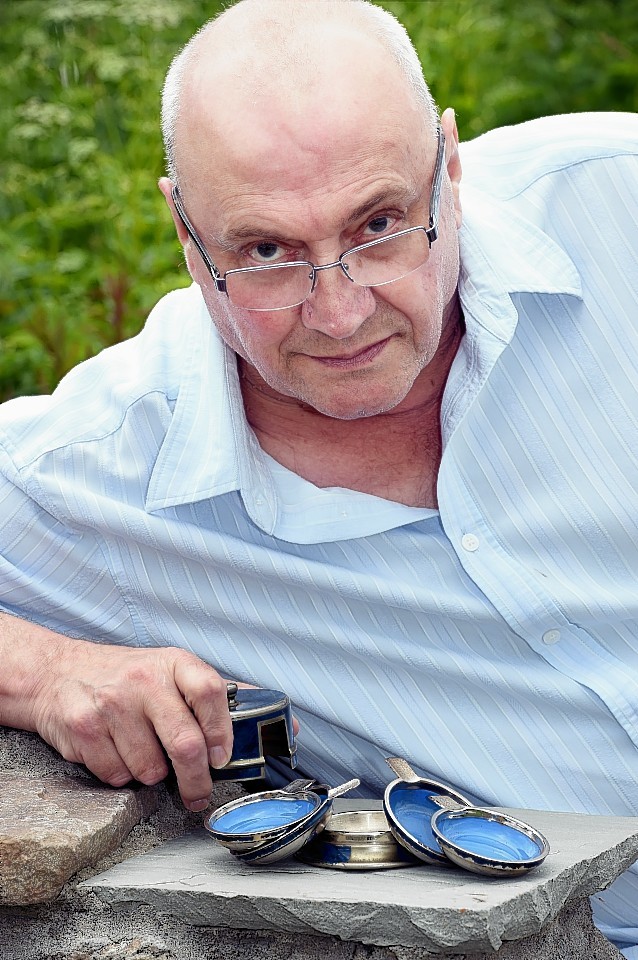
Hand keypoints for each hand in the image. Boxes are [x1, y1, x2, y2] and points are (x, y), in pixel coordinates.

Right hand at [16, 626, 232, 810]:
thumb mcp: (172, 671)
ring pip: (150, 769)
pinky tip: (114, 751)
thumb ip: (219, 699)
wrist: (58, 671)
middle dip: (196, 781)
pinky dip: (119, 775)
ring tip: (140, 751)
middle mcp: (144, 679)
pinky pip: (116, 775)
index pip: (210, 692)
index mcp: (174, 663)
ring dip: (150, 773)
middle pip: (185, 744)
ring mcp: (112, 703)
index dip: (223, 731)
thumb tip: (282, 726)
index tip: (223, 757)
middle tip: (197, 793)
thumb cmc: (126, 677)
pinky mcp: (84, 728)